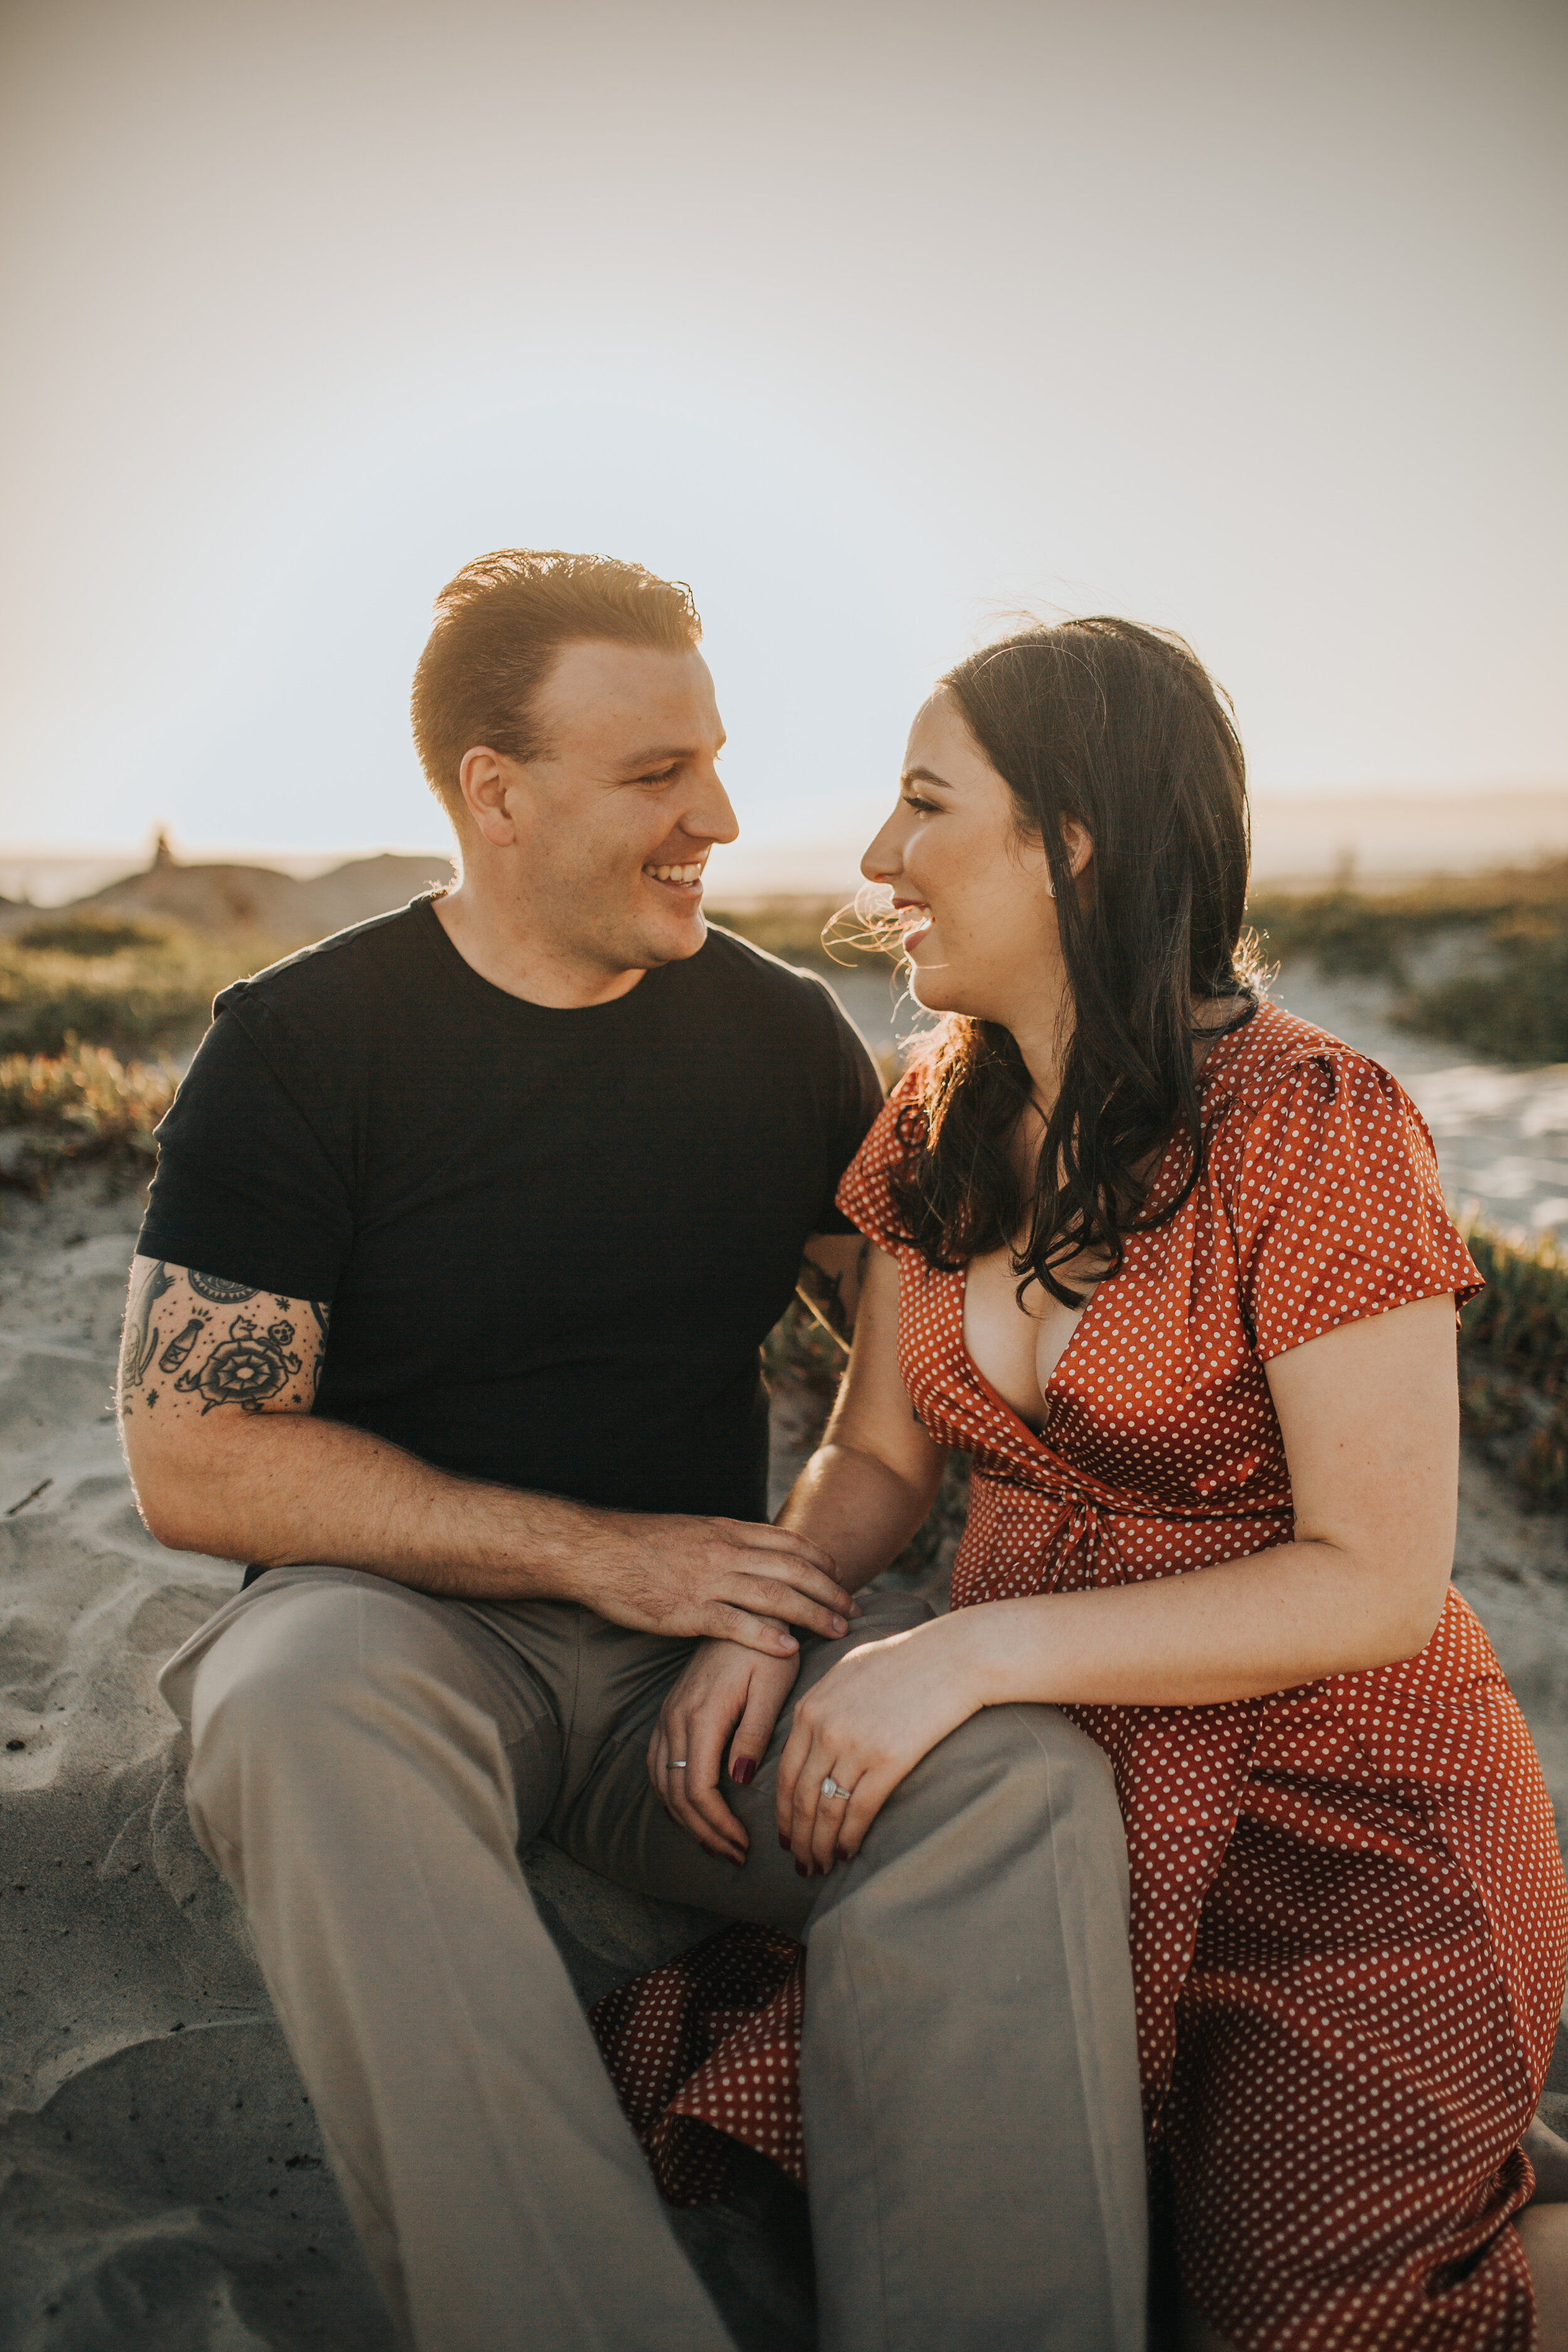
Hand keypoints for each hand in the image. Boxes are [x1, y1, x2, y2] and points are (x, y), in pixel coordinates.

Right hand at [573, 1513, 859, 1656]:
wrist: (597, 1551)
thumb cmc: (640, 1544)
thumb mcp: (692, 1530)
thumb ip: (725, 1539)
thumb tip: (753, 1550)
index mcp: (726, 1531)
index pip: (788, 1543)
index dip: (820, 1560)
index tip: (839, 1575)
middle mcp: (725, 1552)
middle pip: (793, 1569)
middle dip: (829, 1590)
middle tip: (854, 1609)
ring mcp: (708, 1581)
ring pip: (775, 1596)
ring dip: (813, 1613)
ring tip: (838, 1630)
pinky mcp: (688, 1611)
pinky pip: (736, 1624)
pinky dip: (766, 1635)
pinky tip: (790, 1648)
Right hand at [648, 1639, 801, 1862]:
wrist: (744, 1609)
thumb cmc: (767, 1648)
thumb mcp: (771, 1687)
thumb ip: (753, 1734)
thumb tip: (736, 1780)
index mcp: (703, 1715)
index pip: (698, 1787)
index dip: (717, 1824)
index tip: (743, 1845)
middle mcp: (677, 1718)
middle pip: (678, 1793)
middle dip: (704, 1832)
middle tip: (734, 1856)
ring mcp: (669, 1715)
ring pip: (663, 1782)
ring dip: (686, 1819)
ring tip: (716, 1843)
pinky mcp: (670, 1711)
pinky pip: (658, 1764)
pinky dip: (671, 1795)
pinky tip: (691, 1810)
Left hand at [776, 1616, 982, 1875]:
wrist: (951, 1657)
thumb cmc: (905, 1661)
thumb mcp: (848, 1672)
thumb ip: (823, 1705)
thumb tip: (811, 1738)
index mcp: (810, 1708)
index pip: (784, 1773)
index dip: (783, 1811)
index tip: (786, 1835)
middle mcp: (825, 1729)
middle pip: (800, 1797)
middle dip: (798, 1836)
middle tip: (801, 1862)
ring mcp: (855, 1745)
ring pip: (826, 1809)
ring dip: (821, 1844)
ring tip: (821, 1864)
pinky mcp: (888, 1760)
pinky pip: (859, 1810)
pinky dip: (850, 1837)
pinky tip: (847, 1852)